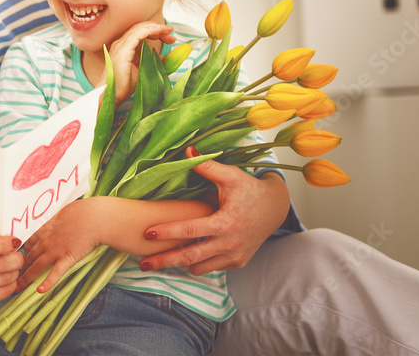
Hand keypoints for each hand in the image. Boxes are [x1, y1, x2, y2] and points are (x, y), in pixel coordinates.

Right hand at [0, 233, 22, 316]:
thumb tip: (13, 240)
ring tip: (15, 268)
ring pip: (0, 278)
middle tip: (20, 257)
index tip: (15, 242)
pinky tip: (10, 281)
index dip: (2, 244)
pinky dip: (10, 286)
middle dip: (14, 259)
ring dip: (14, 273)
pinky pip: (0, 293)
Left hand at [18, 200, 98, 293]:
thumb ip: (52, 221)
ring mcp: (56, 251)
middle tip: (13, 278)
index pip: (28, 245)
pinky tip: (39, 291)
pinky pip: (55, 272)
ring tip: (19, 288)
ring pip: (36, 266)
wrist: (93, 218)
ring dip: (27, 278)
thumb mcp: (60, 213)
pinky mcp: (67, 258)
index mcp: (43, 230)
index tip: (18, 261)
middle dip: (20, 269)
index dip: (21, 254)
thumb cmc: (80, 212)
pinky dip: (47, 282)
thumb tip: (51, 223)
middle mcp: (46, 241)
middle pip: (29, 257)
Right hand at [103, 22, 175, 103]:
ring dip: (156, 27)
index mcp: (124, 47)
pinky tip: (159, 30)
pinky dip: (149, 30)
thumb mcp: (142, 70)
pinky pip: (137, 34)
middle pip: (140, 28)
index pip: (140, 33)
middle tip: (171, 33)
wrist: (112, 95)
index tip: (168, 38)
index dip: (155, 32)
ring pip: (139, 29)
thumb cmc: (124, 86)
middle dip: (158, 28)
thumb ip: (151, 62)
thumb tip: (161, 57)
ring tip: (168, 30)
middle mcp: (120, 44)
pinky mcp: (123, 50)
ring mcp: (120, 46)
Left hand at [139, 161, 289, 274]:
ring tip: (158, 260)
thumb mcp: (231, 176)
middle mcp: (229, 244)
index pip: (190, 230)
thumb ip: (207, 166)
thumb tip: (187, 150)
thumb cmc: (250, 189)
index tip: (146, 233)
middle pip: (190, 257)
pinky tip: (181, 258)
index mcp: (225, 223)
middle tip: (142, 263)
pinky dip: (196, 264)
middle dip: (164, 261)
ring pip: (199, 267)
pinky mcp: (237, 262)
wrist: (276, 208)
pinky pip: (211, 268)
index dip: (167, 232)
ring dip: (178, 264)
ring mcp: (234, 256)